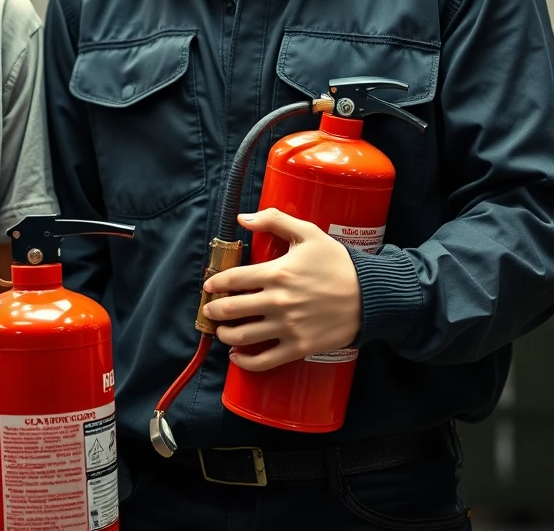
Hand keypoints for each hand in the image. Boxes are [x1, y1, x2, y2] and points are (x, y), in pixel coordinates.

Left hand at [202, 208, 361, 371]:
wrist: (372, 295)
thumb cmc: (338, 262)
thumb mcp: (308, 233)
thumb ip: (274, 220)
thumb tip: (242, 218)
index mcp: (277, 273)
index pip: (233, 279)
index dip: (215, 284)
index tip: (208, 287)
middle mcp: (278, 301)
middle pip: (232, 309)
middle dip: (214, 311)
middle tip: (209, 310)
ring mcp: (288, 327)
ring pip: (244, 336)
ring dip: (226, 335)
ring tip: (221, 331)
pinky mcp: (300, 347)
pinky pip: (266, 360)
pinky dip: (246, 362)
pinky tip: (238, 357)